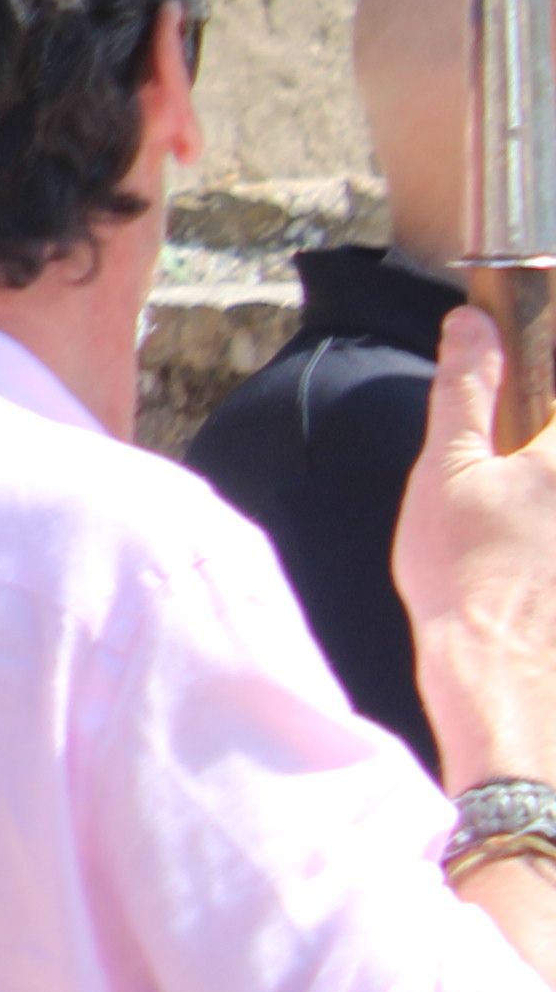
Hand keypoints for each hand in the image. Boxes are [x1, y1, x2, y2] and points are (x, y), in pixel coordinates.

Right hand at [398, 305, 555, 782]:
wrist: (505, 679)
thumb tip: (471, 320)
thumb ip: (466, 391)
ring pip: (555, 493)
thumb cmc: (467, 575)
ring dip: (536, 492)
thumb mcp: (446, 472)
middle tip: (509, 437)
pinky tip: (533, 541)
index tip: (538, 312)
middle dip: (532, 426)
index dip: (548, 340)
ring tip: (516, 519)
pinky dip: (546, 525)